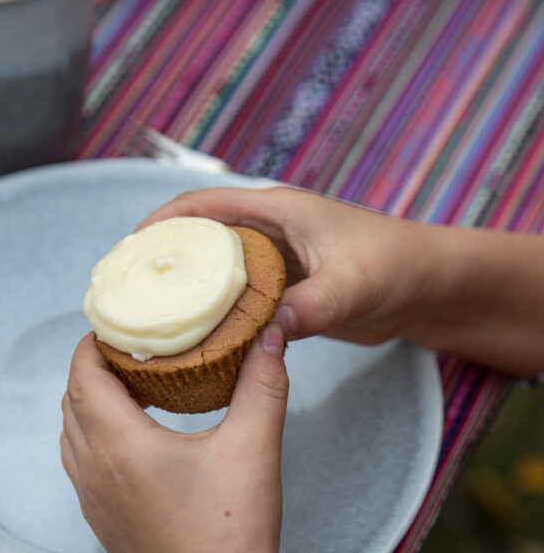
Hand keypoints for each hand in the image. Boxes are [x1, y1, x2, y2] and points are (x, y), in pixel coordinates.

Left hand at [61, 327, 290, 552]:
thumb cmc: (233, 532)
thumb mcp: (254, 447)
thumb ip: (263, 384)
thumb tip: (271, 335)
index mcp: (118, 445)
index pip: (83, 374)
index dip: (94, 342)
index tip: (119, 323)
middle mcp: (93, 472)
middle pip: (72, 401)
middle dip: (95, 369)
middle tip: (133, 350)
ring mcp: (93, 503)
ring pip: (72, 436)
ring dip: (92, 406)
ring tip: (135, 391)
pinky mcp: (103, 527)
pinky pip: (82, 467)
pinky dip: (97, 440)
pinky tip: (138, 443)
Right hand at [139, 185, 543, 375]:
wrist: (426, 288)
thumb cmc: (396, 267)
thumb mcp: (354, 286)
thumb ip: (314, 306)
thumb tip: (270, 332)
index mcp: (276, 212)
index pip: (202, 207)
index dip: (159, 225)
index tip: (127, 255)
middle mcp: (269, 234)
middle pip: (199, 242)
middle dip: (162, 263)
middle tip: (127, 298)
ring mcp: (275, 265)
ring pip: (215, 276)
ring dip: (186, 296)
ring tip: (150, 325)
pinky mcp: (284, 293)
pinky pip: (237, 303)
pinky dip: (215, 319)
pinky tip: (197, 345)